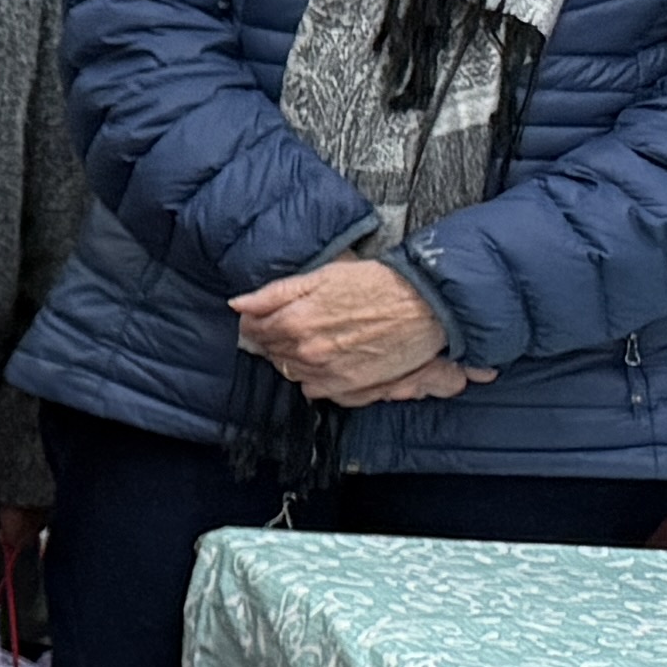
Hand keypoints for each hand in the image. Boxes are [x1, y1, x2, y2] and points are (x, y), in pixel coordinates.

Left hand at [228, 258, 485, 406]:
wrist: (427, 305)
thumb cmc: (379, 285)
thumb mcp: (323, 276)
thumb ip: (275, 294)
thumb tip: (239, 304)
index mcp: (294, 322)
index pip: (253, 329)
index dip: (257, 321)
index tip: (266, 317)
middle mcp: (306, 352)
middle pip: (271, 351)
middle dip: (276, 339)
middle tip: (299, 324)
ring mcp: (326, 372)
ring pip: (290, 371)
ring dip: (295, 358)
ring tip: (320, 339)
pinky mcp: (348, 387)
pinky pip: (314, 390)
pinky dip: (316, 378)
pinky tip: (331, 359)